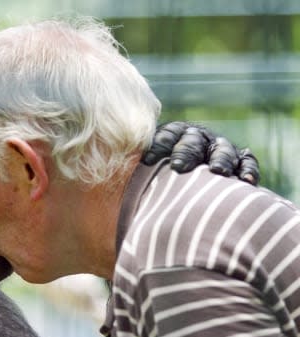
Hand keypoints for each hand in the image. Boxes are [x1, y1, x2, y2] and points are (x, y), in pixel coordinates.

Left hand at [143, 121, 259, 184]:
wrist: (184, 190)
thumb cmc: (154, 183)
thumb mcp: (141, 172)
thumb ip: (132, 166)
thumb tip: (101, 164)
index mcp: (172, 136)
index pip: (166, 135)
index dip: (158, 146)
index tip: (148, 160)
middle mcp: (196, 139)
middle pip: (194, 140)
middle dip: (186, 152)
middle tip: (178, 167)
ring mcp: (219, 149)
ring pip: (222, 149)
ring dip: (220, 159)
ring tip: (217, 173)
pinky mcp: (239, 162)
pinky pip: (246, 161)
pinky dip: (247, 169)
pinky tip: (245, 181)